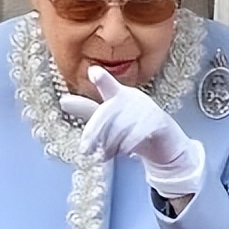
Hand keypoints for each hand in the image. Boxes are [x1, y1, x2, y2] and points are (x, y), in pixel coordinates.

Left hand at [59, 66, 204, 197]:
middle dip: (95, 133)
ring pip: (121, 126)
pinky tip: (123, 153)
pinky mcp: (159, 123)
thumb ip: (88, 110)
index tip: (93, 72)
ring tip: (103, 156)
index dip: (102, 80)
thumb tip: (63, 101)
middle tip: (85, 150)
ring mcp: (148, 110)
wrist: (165, 144)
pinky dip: (127, 146)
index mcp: (121, 95)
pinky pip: (138, 134)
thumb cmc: (134, 127)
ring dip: (109, 144)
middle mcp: (135, 99)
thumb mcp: (109, 118)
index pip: (109, 85)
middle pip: (109, 113)